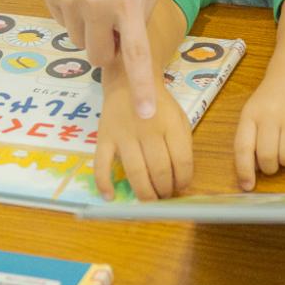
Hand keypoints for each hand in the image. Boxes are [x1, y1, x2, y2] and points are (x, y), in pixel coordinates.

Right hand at [41, 0, 164, 118]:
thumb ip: (144, 13)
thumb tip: (128, 44)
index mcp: (129, 2)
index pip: (134, 57)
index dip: (140, 89)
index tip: (144, 115)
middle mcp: (95, 4)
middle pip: (97, 55)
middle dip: (107, 50)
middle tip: (116, 26)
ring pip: (77, 39)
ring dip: (90, 29)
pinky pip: (61, 18)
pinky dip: (73, 11)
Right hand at [94, 81, 192, 199]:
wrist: (129, 82)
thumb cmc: (158, 106)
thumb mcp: (179, 118)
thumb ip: (182, 145)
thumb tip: (181, 178)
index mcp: (171, 125)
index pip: (182, 160)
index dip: (183, 180)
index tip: (181, 188)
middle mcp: (148, 130)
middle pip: (159, 169)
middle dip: (164, 190)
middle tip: (164, 197)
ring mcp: (124, 135)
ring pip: (135, 171)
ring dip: (144, 192)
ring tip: (149, 201)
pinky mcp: (104, 138)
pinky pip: (101, 164)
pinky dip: (104, 183)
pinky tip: (110, 197)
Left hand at [234, 72, 284, 190]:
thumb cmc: (270, 99)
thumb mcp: (252, 113)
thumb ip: (249, 139)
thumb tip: (251, 174)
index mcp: (250, 115)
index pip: (243, 147)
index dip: (244, 171)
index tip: (247, 186)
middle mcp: (270, 115)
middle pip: (267, 156)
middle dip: (270, 168)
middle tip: (272, 162)